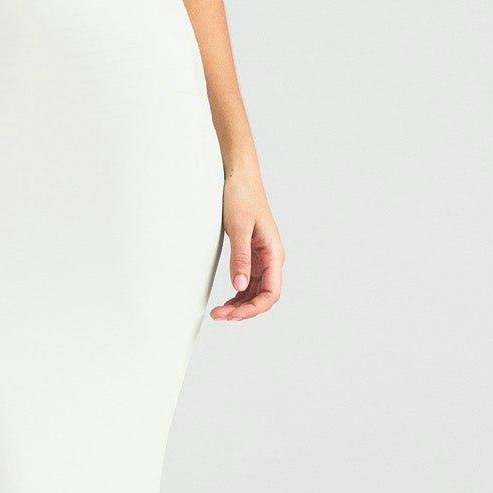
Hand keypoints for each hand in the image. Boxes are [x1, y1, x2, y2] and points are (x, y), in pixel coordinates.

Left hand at [212, 168, 283, 320]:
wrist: (240, 176)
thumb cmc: (242, 196)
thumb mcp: (239, 227)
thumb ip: (240, 257)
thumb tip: (240, 286)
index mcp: (273, 253)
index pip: (271, 293)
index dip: (253, 309)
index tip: (233, 315)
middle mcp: (271, 258)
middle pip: (263, 296)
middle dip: (244, 310)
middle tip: (219, 316)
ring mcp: (262, 257)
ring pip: (255, 291)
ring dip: (240, 304)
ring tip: (220, 312)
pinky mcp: (252, 253)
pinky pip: (249, 281)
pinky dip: (239, 293)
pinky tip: (227, 300)